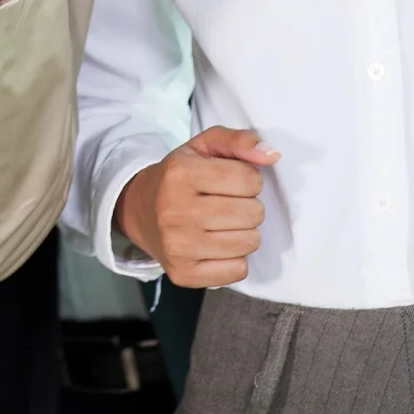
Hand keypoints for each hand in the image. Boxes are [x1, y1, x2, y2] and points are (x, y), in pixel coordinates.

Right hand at [116, 126, 278, 287]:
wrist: (140, 211)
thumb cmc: (179, 176)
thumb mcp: (202, 147)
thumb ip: (238, 141)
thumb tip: (272, 154)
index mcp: (180, 173)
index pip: (249, 179)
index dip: (247, 178)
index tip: (229, 181)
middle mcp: (175, 210)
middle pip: (253, 213)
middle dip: (248, 206)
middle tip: (227, 203)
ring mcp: (178, 245)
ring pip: (249, 242)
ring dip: (244, 232)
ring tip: (222, 223)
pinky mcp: (184, 273)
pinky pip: (238, 270)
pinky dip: (234, 258)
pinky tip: (216, 245)